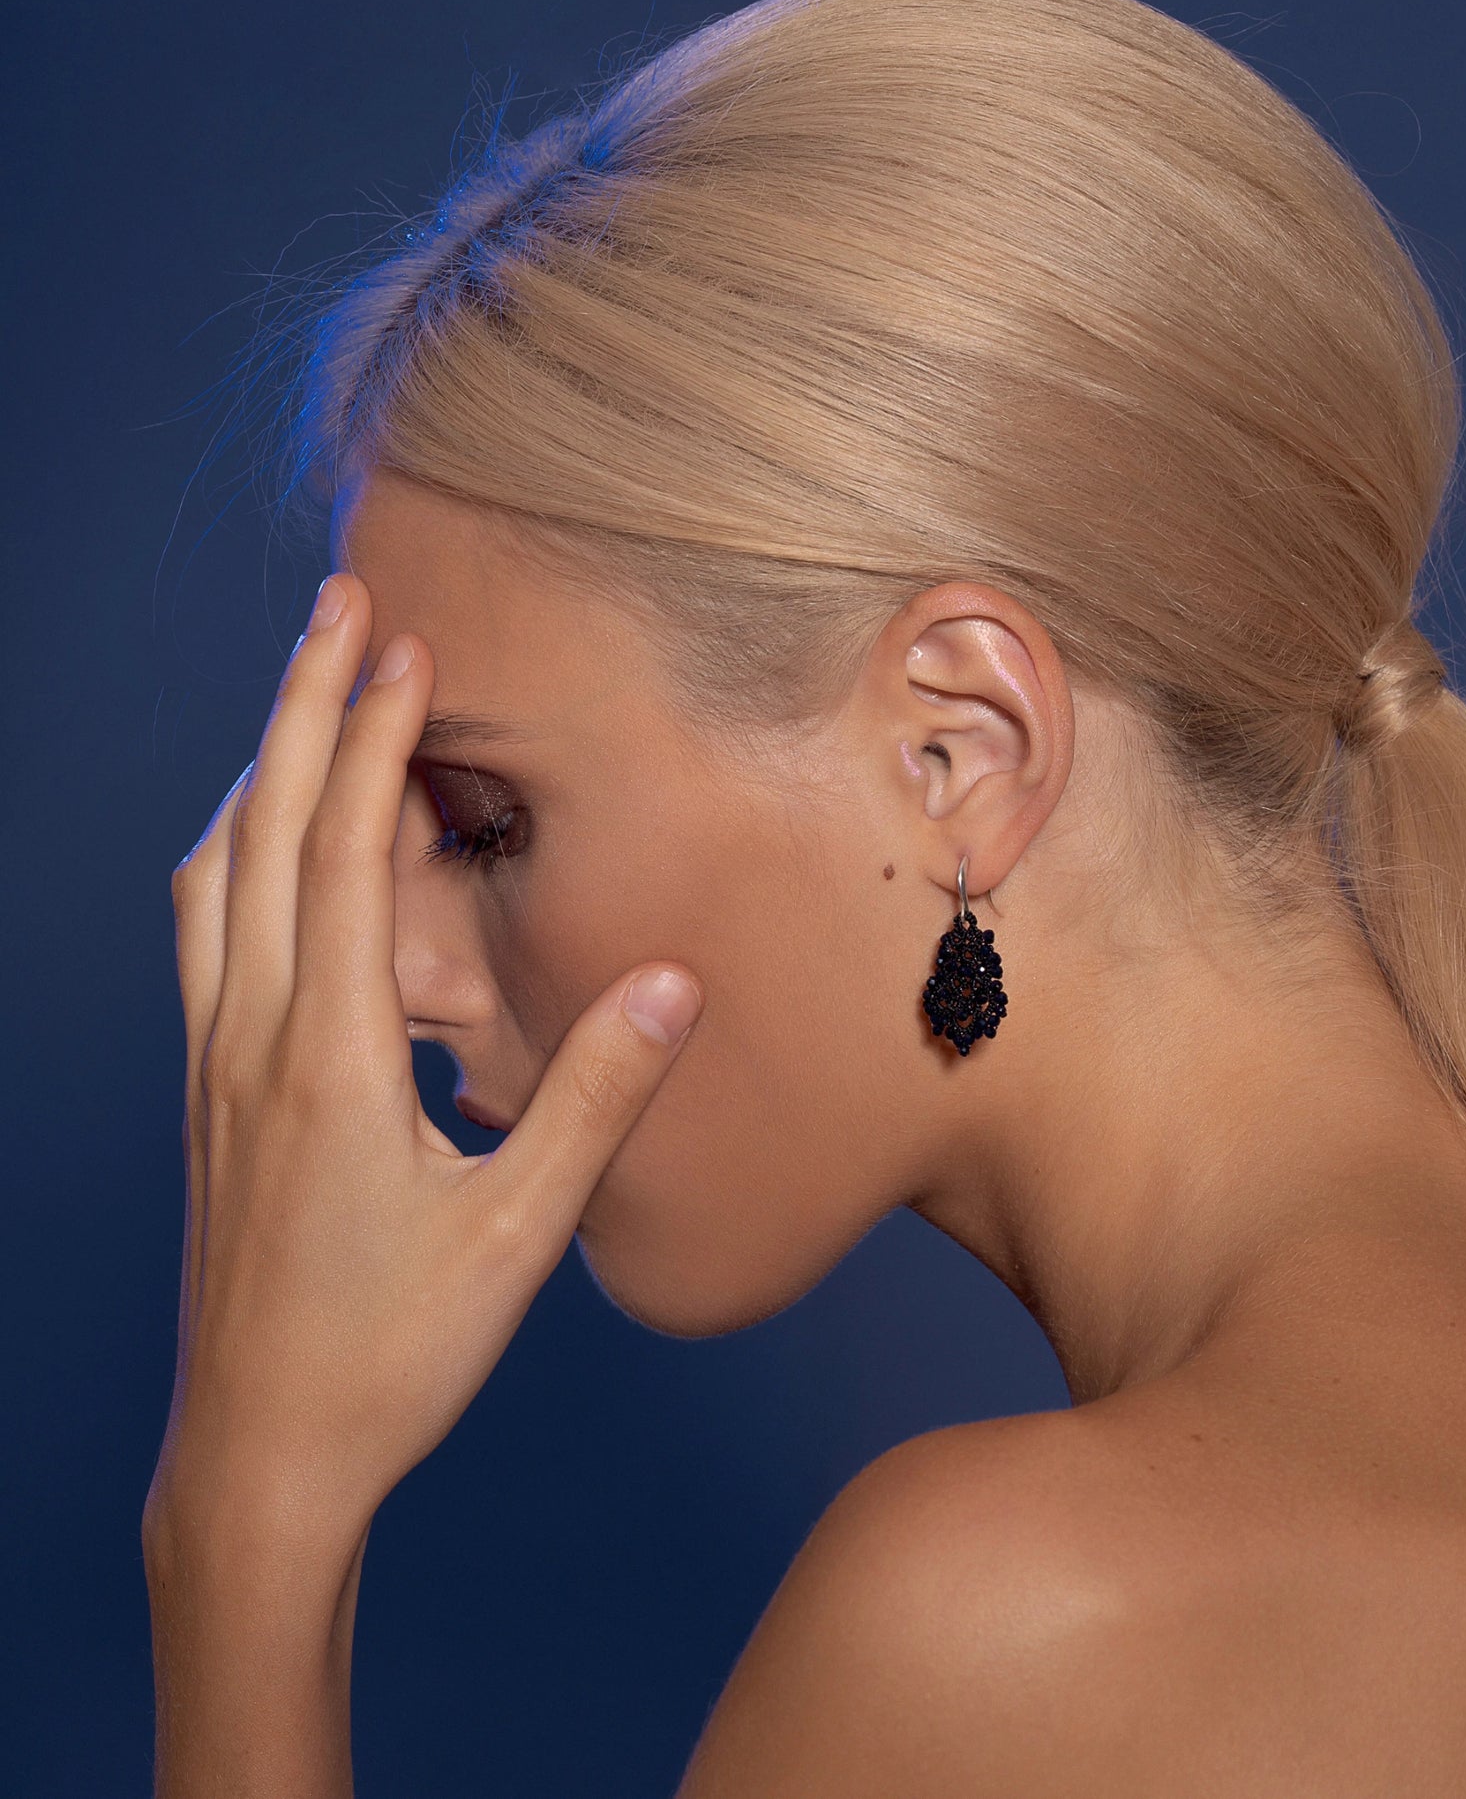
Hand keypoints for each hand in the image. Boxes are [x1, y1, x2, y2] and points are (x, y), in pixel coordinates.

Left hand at [146, 571, 703, 1543]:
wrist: (258, 1456)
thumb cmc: (391, 1354)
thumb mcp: (516, 1233)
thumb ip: (595, 1098)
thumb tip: (671, 980)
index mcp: (328, 1059)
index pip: (341, 853)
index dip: (373, 736)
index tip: (409, 644)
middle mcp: (251, 1041)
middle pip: (262, 830)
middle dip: (302, 702)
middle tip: (342, 603)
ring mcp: (211, 1067)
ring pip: (212, 875)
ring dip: (258, 769)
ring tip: (305, 697)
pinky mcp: (204, 1096)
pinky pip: (201, 934)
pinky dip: (232, 850)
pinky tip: (261, 847)